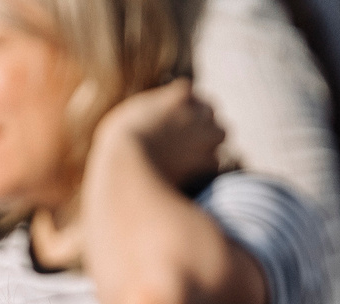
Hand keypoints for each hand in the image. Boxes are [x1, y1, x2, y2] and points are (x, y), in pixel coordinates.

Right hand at [92, 79, 224, 191]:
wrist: (130, 169)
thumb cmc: (119, 145)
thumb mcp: (125, 119)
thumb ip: (143, 114)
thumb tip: (147, 119)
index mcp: (178, 95)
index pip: (186, 92)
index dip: (179, 106)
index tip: (171, 118)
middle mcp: (198, 112)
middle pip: (209, 110)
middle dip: (199, 122)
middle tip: (184, 138)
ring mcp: (207, 136)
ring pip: (219, 134)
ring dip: (208, 143)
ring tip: (188, 157)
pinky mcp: (209, 162)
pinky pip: (213, 163)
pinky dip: (203, 169)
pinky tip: (186, 176)